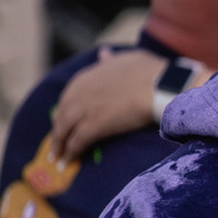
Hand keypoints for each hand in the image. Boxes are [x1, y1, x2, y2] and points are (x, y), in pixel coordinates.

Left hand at [51, 47, 167, 159]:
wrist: (161, 86)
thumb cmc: (151, 71)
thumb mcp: (128, 59)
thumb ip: (111, 60)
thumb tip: (103, 54)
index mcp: (87, 76)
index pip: (68, 97)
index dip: (66, 111)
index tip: (65, 121)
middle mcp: (80, 92)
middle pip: (62, 115)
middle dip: (58, 131)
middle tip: (57, 145)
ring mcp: (85, 109)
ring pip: (64, 130)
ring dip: (59, 146)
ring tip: (58, 159)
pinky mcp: (93, 126)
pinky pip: (76, 142)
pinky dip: (70, 153)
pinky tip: (67, 163)